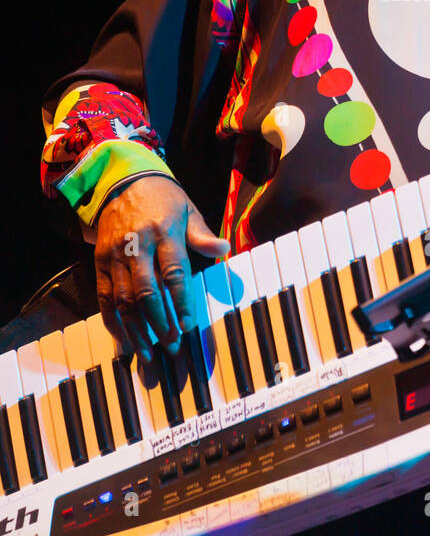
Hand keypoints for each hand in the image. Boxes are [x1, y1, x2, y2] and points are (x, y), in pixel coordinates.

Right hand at [94, 176, 229, 361]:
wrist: (123, 182)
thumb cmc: (164, 200)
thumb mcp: (188, 211)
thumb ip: (202, 235)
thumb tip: (224, 248)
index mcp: (164, 231)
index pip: (174, 272)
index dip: (182, 301)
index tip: (189, 325)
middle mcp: (138, 245)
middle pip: (147, 291)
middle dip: (160, 323)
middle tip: (172, 346)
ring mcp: (115, 255)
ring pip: (123, 300)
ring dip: (136, 330)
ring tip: (149, 353)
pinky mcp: (100, 262)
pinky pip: (104, 297)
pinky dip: (113, 322)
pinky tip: (124, 340)